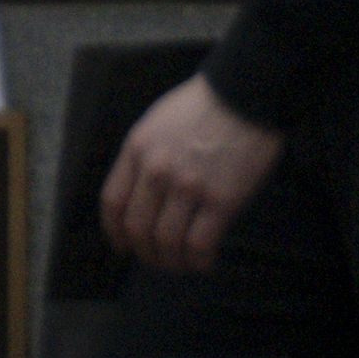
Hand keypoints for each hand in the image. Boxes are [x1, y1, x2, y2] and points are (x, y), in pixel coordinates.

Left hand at [104, 70, 285, 274]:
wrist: (245, 93)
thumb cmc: (203, 106)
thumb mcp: (156, 123)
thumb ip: (143, 157)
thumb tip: (140, 197)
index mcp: (137, 149)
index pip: (113, 202)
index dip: (114, 232)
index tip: (122, 245)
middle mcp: (157, 170)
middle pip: (138, 228)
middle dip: (145, 252)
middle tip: (157, 259)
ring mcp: (189, 186)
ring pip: (168, 242)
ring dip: (172, 262)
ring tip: (181, 264)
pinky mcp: (222, 200)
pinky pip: (200, 245)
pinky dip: (199, 261)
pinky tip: (204, 261)